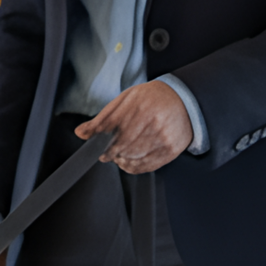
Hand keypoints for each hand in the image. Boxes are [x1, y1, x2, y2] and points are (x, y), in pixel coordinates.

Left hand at [78, 80, 192, 172]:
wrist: (184, 101)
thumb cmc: (151, 99)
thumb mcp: (126, 100)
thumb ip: (103, 118)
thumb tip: (81, 133)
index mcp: (140, 105)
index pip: (112, 130)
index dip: (101, 143)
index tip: (98, 149)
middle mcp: (153, 121)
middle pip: (122, 146)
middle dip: (111, 152)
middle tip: (108, 152)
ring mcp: (163, 137)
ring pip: (132, 158)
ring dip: (121, 159)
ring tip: (122, 152)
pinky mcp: (170, 150)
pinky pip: (145, 166)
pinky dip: (133, 166)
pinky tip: (131, 159)